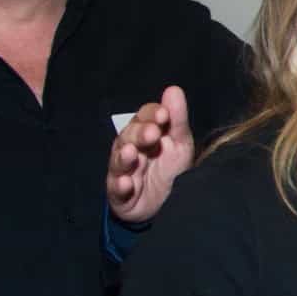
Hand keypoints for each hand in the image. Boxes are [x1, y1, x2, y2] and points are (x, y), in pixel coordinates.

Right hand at [107, 86, 196, 224]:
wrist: (166, 206)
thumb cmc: (170, 169)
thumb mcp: (179, 143)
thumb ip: (177, 119)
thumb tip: (173, 90)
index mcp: (145, 133)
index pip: (144, 118)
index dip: (151, 114)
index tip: (164, 114)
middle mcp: (130, 149)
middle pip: (129, 136)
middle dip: (139, 133)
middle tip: (152, 133)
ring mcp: (123, 172)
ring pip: (119, 161)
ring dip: (124, 157)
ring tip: (132, 153)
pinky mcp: (120, 195)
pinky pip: (117, 189)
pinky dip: (120, 186)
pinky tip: (126, 183)